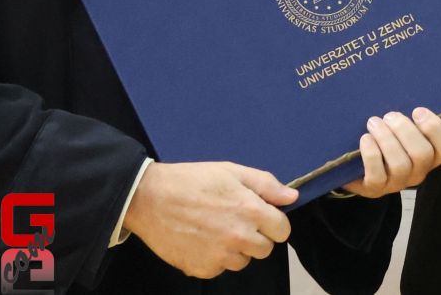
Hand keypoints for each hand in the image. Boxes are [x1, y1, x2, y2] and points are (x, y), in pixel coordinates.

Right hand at [123, 161, 295, 279]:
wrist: (149, 199)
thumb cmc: (191, 181)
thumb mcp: (231, 171)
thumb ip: (266, 185)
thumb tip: (292, 197)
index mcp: (251, 211)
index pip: (283, 230)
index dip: (273, 222)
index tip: (260, 216)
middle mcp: (239, 238)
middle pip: (265, 249)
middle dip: (255, 236)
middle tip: (234, 220)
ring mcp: (221, 257)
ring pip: (242, 261)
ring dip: (235, 249)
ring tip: (214, 228)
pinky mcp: (203, 269)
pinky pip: (219, 268)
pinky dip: (213, 258)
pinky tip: (200, 239)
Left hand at [336, 108, 440, 197]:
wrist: (356, 160)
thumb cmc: (386, 135)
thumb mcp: (403, 123)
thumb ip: (416, 114)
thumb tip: (421, 91)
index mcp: (432, 153)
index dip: (438, 130)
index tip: (418, 111)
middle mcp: (419, 170)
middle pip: (423, 154)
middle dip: (405, 130)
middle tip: (390, 115)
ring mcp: (398, 182)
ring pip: (401, 165)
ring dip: (386, 139)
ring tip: (374, 123)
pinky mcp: (375, 189)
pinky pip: (377, 176)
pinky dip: (371, 154)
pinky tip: (366, 139)